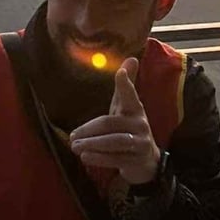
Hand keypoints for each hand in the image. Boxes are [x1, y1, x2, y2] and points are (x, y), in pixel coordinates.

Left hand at [69, 56, 159, 185]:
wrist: (147, 161)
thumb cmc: (129, 129)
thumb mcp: (126, 108)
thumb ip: (124, 87)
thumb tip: (131, 58)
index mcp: (135, 109)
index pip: (130, 95)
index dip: (125, 84)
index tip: (120, 73)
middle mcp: (140, 124)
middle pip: (110, 123)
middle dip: (89, 130)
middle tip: (72, 136)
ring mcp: (140, 143)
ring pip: (114, 142)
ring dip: (93, 144)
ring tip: (75, 147)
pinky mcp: (137, 160)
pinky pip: (117, 159)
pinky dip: (100, 158)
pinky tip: (86, 157)